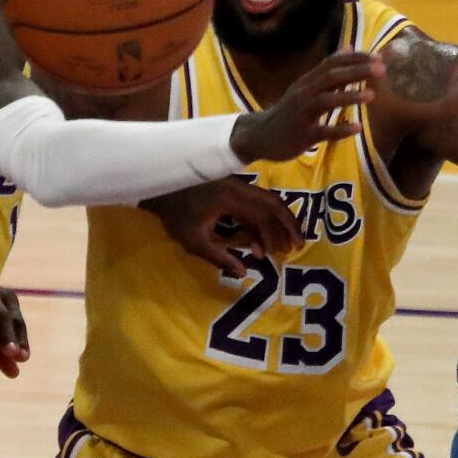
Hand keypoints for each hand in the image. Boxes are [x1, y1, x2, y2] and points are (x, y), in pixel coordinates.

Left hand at [141, 176, 303, 277]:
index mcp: (230, 198)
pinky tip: (260, 240)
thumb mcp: (194, 241)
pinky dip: (262, 220)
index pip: (263, 215)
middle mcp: (238, 187)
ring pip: (266, 201)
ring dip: (277, 222)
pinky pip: (254, 202)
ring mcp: (236, 185)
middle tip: (298, 244)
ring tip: (283, 244)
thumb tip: (242, 272)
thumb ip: (219, 257)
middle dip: (288, 224)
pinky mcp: (232, 187)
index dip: (276, 235)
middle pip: (273, 203)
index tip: (284, 252)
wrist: (159, 187)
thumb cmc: (174, 214)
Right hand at [229, 51, 381, 162]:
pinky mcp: (302, 135)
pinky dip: (340, 129)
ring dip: (349, 96)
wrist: (259, 136)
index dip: (355, 58)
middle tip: (381, 69)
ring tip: (372, 95)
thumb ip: (327, 70)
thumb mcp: (305, 87)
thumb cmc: (288, 112)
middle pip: (330, 77)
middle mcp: (304, 93)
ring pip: (325, 101)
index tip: (378, 56)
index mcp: (307, 81)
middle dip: (356, 71)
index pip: (332, 62)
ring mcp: (302, 114)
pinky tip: (357, 128)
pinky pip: (322, 132)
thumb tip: (349, 47)